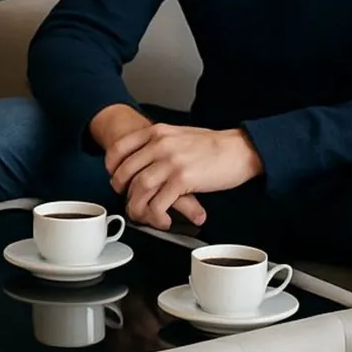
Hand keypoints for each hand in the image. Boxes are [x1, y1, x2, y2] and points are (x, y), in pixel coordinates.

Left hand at [89, 104, 207, 227]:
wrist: (239, 149)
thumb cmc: (212, 145)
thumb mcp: (178, 134)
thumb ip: (159, 142)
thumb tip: (141, 158)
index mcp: (157, 132)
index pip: (119, 148)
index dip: (111, 167)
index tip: (115, 178)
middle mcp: (160, 145)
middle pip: (125, 172)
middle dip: (122, 191)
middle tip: (128, 200)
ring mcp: (170, 162)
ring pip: (139, 189)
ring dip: (137, 207)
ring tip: (142, 215)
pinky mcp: (182, 179)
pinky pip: (158, 202)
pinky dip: (156, 215)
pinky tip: (162, 219)